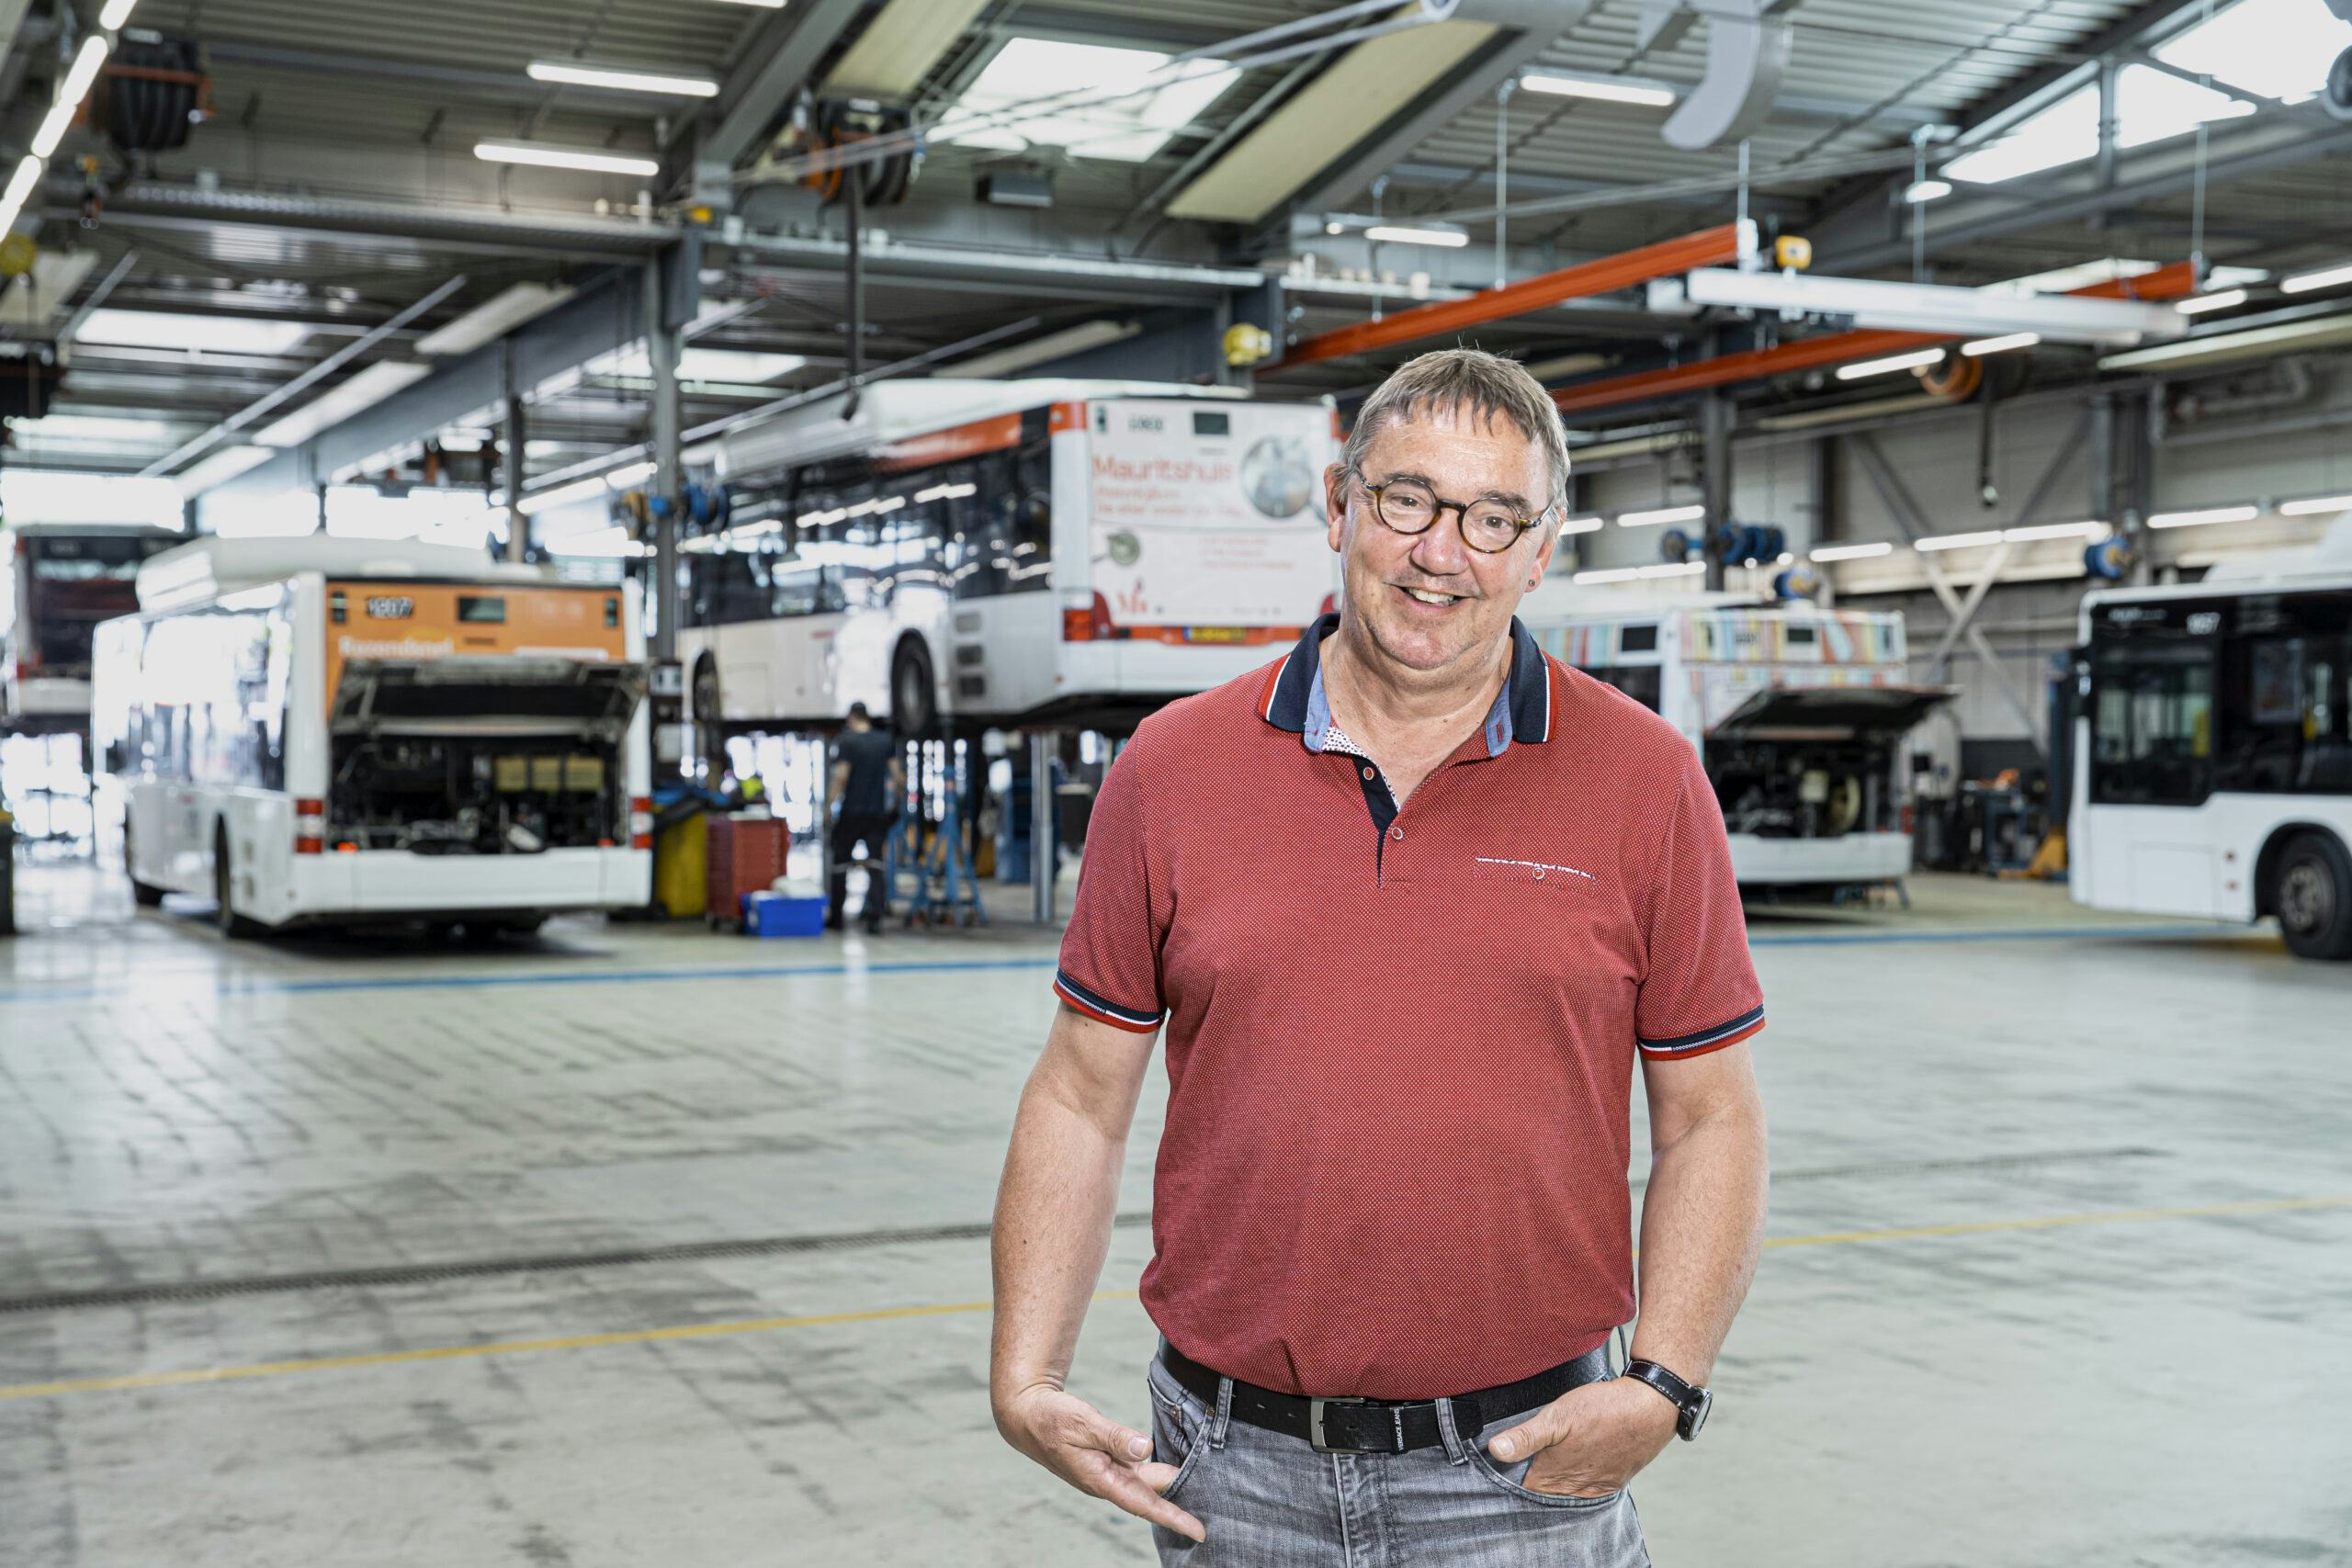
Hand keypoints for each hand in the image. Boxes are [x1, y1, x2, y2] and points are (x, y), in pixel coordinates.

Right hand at [994, 1383, 1206, 1542]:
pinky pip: (1134, 1470)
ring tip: (1195, 1487)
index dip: (1173, 1517)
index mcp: (1100, 1479)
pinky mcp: (1104, 1460)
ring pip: (1142, 1482)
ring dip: (1165, 1486)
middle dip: (1174, 1508)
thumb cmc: (1051, 1419)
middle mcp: (1105, 1480)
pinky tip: (1169, 1466)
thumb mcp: (1084, 1423)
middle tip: (1204, 1522)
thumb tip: (1146, 1448)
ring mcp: (1104, 1471)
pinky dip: (1152, 1470)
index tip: (1198, 1531)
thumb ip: (1116, 1437)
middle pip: (1147, 1497)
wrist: (1026, 1416)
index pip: (1143, 1504)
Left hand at [1484, 1376, 1678, 1498]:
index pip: (1523, 1487)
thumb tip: (1495, 1450)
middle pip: (1544, 1492)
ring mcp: (1595, 1486)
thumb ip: (1526, 1436)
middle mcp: (1574, 1486)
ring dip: (1555, 1481)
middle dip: (1533, 1479)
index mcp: (1555, 1473)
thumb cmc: (1603, 1408)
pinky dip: (1577, 1482)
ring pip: (1565, 1492)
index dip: (1512, 1476)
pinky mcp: (1612, 1481)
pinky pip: (1587, 1490)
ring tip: (1550, 1462)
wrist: (1650, 1408)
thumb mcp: (1557, 1415)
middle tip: (1526, 1459)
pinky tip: (1575, 1467)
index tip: (1505, 1463)